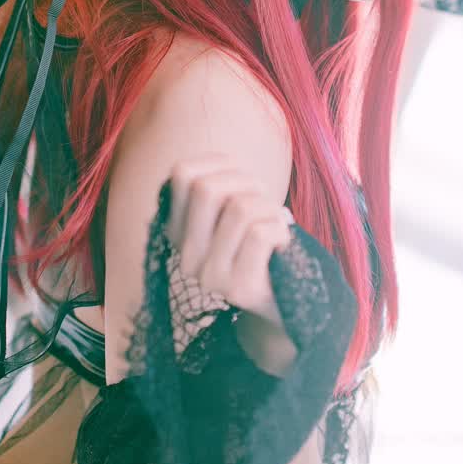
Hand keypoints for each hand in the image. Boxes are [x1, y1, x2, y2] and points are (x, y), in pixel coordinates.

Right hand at [166, 156, 294, 332]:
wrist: (285, 300)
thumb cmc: (261, 242)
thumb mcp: (232, 210)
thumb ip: (220, 186)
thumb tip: (224, 164)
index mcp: (177, 230)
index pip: (181, 173)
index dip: (220, 163)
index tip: (242, 180)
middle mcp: (185, 255)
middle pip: (205, 188)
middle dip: (246, 181)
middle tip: (263, 199)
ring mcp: (209, 275)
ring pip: (238, 208)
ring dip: (269, 207)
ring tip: (275, 222)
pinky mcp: (238, 289)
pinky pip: (260, 234)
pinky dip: (281, 230)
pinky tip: (282, 244)